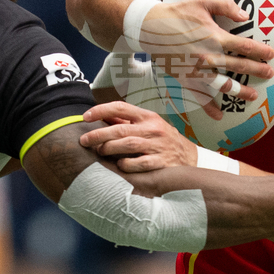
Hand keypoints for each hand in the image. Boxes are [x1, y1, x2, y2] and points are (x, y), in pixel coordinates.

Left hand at [80, 101, 196, 171]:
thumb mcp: (148, 125)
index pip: (120, 107)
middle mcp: (153, 129)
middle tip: (84, 141)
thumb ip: (126, 122)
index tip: (85, 117)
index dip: (101, 110)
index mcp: (147, 116)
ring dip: (109, 148)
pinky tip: (120, 165)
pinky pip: (138, 163)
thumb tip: (101, 118)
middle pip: (120, 129)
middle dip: (98, 135)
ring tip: (100, 152)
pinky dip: (126, 164)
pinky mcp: (160, 163)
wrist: (190, 157)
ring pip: (127, 145)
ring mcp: (157, 146)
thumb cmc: (163, 140)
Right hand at [137, 0, 273, 120]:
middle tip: (269, 74)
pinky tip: (219, 115)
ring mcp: (197, 70)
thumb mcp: (202, 2)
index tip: (271, 54)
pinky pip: (199, 96)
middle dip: (257, 71)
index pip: (244, 46)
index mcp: (214, 37)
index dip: (260, 51)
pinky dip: (209, 108)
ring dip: (240, 92)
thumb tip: (244, 16)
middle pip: (239, 67)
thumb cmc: (177, 12)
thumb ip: (226, 6)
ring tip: (252, 96)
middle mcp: (208, 56)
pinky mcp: (185, 78)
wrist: (150, 27)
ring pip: (224, 85)